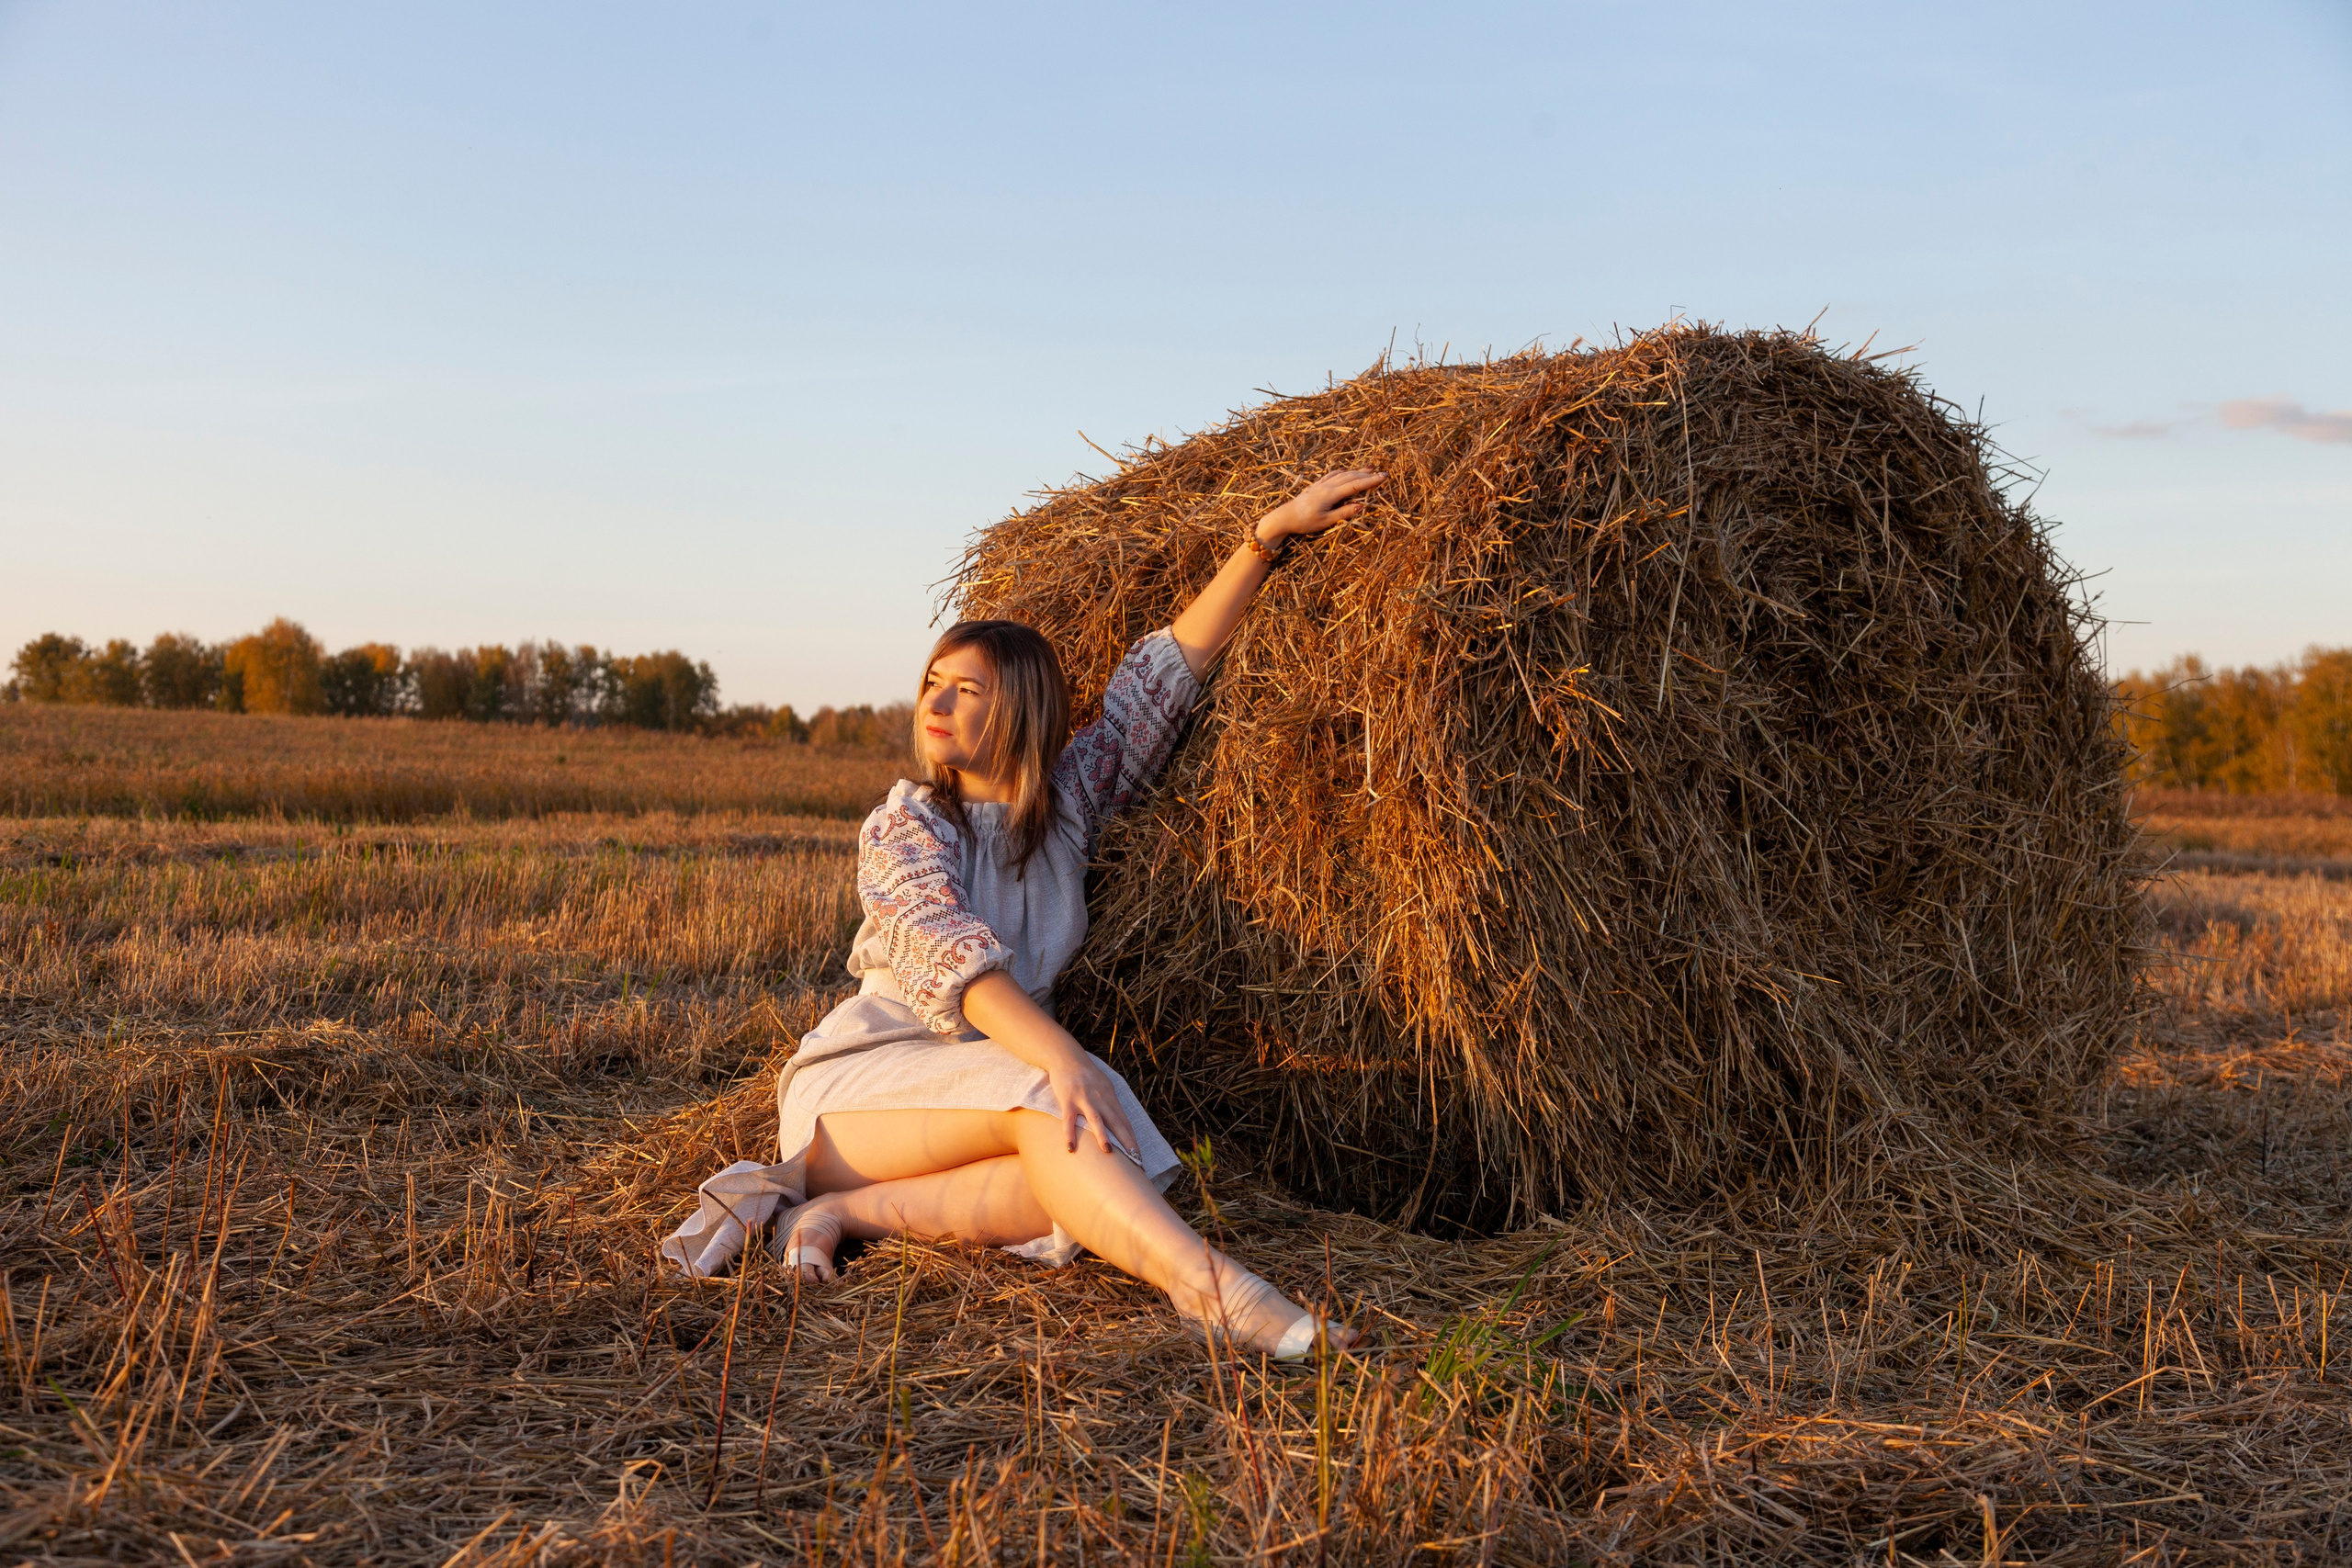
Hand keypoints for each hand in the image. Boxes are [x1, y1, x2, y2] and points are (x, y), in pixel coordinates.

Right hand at [1043, 1042, 1142, 1160]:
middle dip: (1126, 1140)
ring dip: (1102, 1135)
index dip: (1132, 1137)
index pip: (1124, 1121)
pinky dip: (1070, 1134)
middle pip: (1116, 1122)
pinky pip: (1069, 1120)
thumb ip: (1110, 1102)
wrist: (1067, 1058)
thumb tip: (1119, 1120)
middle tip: (1134, 1157)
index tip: (1138, 1154)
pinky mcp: (1068, 1101)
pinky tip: (1071, 1148)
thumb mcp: (1104, 1086)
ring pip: (1096, 1120)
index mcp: (1110, 1098)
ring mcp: (1084, 1100)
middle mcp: (1100, 1100)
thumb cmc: (1086, 1074)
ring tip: (1108, 1151)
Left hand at [1256, 467, 1385, 548]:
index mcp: (1330, 494)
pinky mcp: (1315, 486)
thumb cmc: (1304, 522)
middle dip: (1367, 475)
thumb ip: (1343, 513)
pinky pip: (1332, 475)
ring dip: (1356, 471)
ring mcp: (1320, 485)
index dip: (1370, 481)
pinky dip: (1342, 472)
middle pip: (1351, 477)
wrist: (1284, 517)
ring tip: (1369, 469)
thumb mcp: (1325, 521)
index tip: (1383, 477)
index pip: (1355, 486)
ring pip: (1342, 474)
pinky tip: (1346, 471)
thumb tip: (1361, 505)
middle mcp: (1326, 486)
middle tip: (1382, 473)